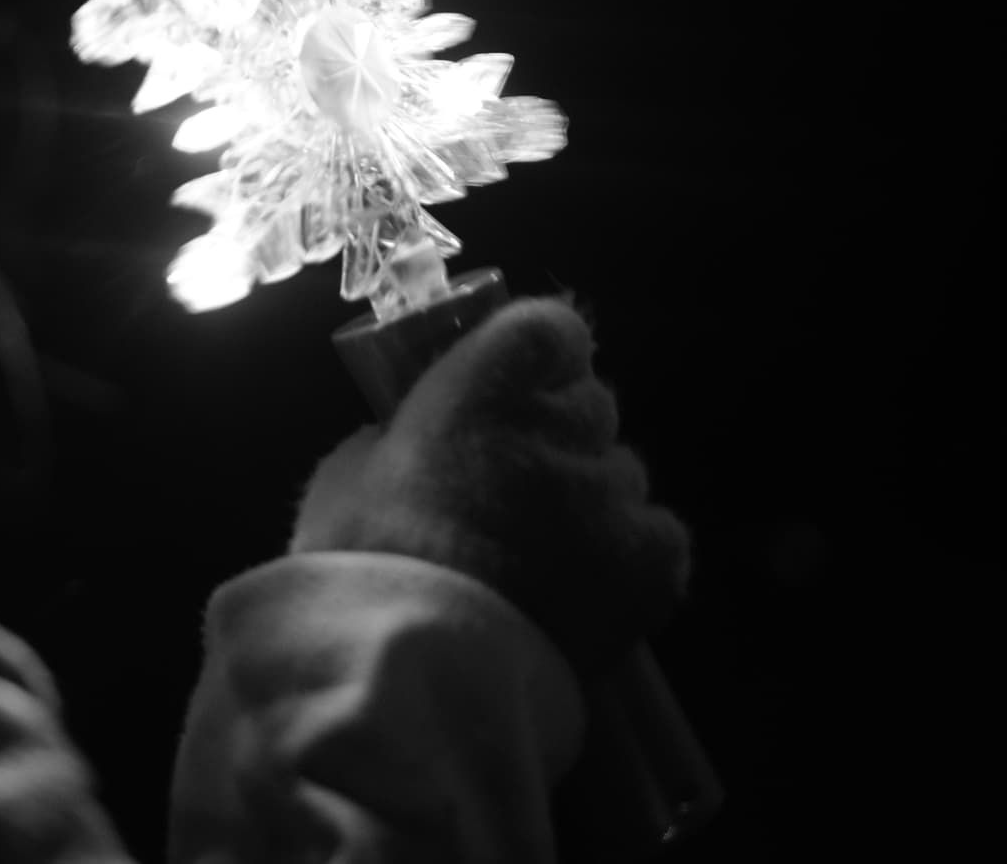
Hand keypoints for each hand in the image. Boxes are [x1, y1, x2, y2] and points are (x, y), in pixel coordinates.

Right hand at [291, 297, 691, 674]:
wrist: (414, 678)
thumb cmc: (362, 571)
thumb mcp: (349, 475)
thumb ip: (402, 436)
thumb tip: (418, 438)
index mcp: (480, 390)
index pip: (550, 327)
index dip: (540, 355)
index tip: (519, 381)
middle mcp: (558, 429)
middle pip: (590, 405)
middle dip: (558, 436)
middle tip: (512, 489)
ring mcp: (613, 497)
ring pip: (620, 477)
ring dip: (589, 503)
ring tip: (538, 561)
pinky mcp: (654, 563)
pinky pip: (657, 536)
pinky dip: (628, 556)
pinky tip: (581, 590)